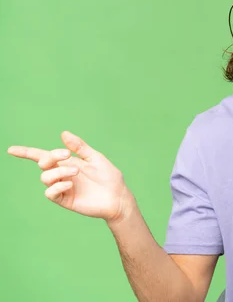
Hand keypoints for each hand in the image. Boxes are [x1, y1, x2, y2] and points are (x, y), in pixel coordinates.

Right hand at [7, 131, 132, 223]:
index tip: (11, 150)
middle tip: (66, 155)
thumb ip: (79, 147)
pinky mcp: (65, 200)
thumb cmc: (109, 177)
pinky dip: (57, 186)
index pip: (43, 156)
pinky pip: (50, 193)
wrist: (118, 197)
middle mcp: (62, 174)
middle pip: (43, 164)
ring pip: (46, 177)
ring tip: (76, 172)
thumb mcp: (95, 158)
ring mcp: (63, 187)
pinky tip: (70, 184)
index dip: (26, 153)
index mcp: (68, 163)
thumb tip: (63, 133)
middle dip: (50, 157)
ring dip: (59, 171)